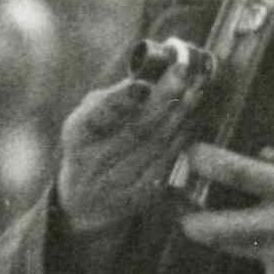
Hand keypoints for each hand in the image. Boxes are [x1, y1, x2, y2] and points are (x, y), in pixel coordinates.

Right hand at [50, 53, 201, 233]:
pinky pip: (167, 160)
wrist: (85, 201)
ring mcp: (117, 183)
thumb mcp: (87, 120)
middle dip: (165, 97)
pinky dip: (182, 134)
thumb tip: (150, 76)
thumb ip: (113, 99)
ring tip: (195, 88)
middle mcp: (94, 163)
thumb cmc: (90, 147)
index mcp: (77, 136)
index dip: (122, 100)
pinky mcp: (139, 196)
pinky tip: (191, 116)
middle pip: (137, 128)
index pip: (99, 115)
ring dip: (180, 112)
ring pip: (157, 143)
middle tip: (183, 71)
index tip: (143, 84)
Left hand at [172, 77, 273, 273]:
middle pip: (213, 229)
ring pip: (227, 248)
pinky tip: (271, 239)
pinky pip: (257, 261)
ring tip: (209, 219)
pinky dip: (257, 250)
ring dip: (217, 234)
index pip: (238, 174)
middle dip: (189, 219)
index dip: (207, 162)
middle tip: (182, 207)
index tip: (191, 152)